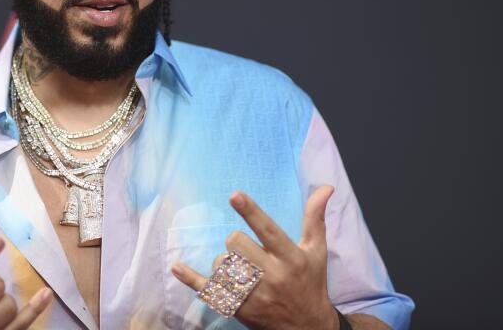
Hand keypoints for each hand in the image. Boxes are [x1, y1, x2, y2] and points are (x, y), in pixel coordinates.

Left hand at [171, 186, 338, 329]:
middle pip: (236, 243)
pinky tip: (176, 267)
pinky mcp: (237, 308)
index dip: (251, 212)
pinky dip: (190, 278)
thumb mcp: (316, 251)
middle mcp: (272, 277)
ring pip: (222, 264)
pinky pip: (209, 290)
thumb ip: (315, 218)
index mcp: (291, 258)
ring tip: (244, 271)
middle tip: (249, 252)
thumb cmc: (310, 283)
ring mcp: (253, 295)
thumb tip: (325, 187)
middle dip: (237, 242)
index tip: (235, 195)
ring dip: (226, 262)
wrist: (307, 327)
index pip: (268, 231)